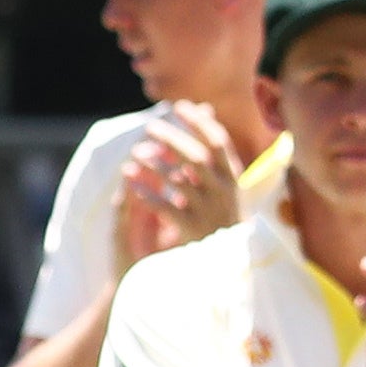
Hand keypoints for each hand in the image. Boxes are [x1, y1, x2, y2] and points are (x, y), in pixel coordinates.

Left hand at [117, 103, 243, 260]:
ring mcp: (208, 210)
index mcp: (234, 178)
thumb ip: (215, 150)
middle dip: (172, 139)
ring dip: (155, 164)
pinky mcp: (191, 229)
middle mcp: (224, 192)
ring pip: (178, 181)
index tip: (178, 106)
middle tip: (149, 127)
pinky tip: (131, 183)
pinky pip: (165, 207)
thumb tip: (206, 109)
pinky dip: (147, 193)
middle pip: (196, 157)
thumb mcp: (227, 182)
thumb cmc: (223, 214)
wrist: (227, 260)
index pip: (219, 142)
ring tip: (135, 153)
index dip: (199, 122)